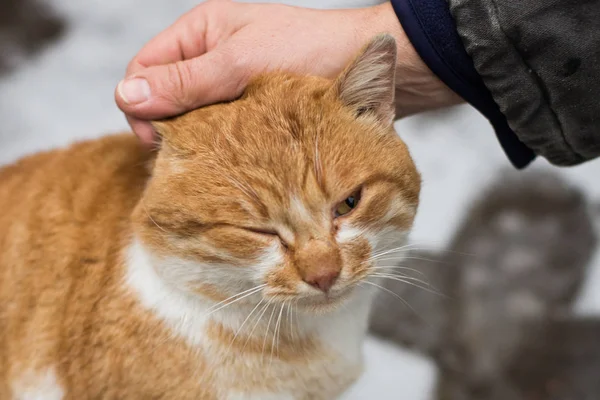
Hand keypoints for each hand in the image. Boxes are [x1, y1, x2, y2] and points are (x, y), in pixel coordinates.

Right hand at [115, 0, 459, 144]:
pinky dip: (222, 144)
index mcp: (201, 32)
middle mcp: (212, 55)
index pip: (145, 70)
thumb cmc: (310, 51)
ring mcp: (233, 82)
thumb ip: (185, 81)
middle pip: (166, 96)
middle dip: (171, 126)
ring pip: (194, 116)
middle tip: (192, 156)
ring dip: (199, 138)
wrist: (375, 67)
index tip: (160, 141)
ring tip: (216, 159)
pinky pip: (221, 128)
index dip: (143, 106)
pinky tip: (234, 158)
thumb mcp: (240, 62)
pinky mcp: (253, 107)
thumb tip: (126, 94)